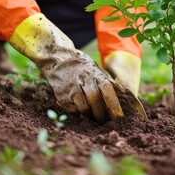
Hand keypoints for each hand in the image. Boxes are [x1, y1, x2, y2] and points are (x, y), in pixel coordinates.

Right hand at [9, 13, 143, 122]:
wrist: (52, 53)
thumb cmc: (78, 61)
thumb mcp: (92, 66)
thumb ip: (103, 80)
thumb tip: (117, 95)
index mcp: (94, 72)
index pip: (109, 92)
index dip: (117, 106)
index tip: (122, 117)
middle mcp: (84, 79)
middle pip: (98, 103)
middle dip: (103, 114)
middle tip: (106, 121)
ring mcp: (71, 87)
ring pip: (84, 108)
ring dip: (90, 114)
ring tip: (93, 115)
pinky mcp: (60, 93)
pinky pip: (70, 108)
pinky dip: (75, 111)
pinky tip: (77, 108)